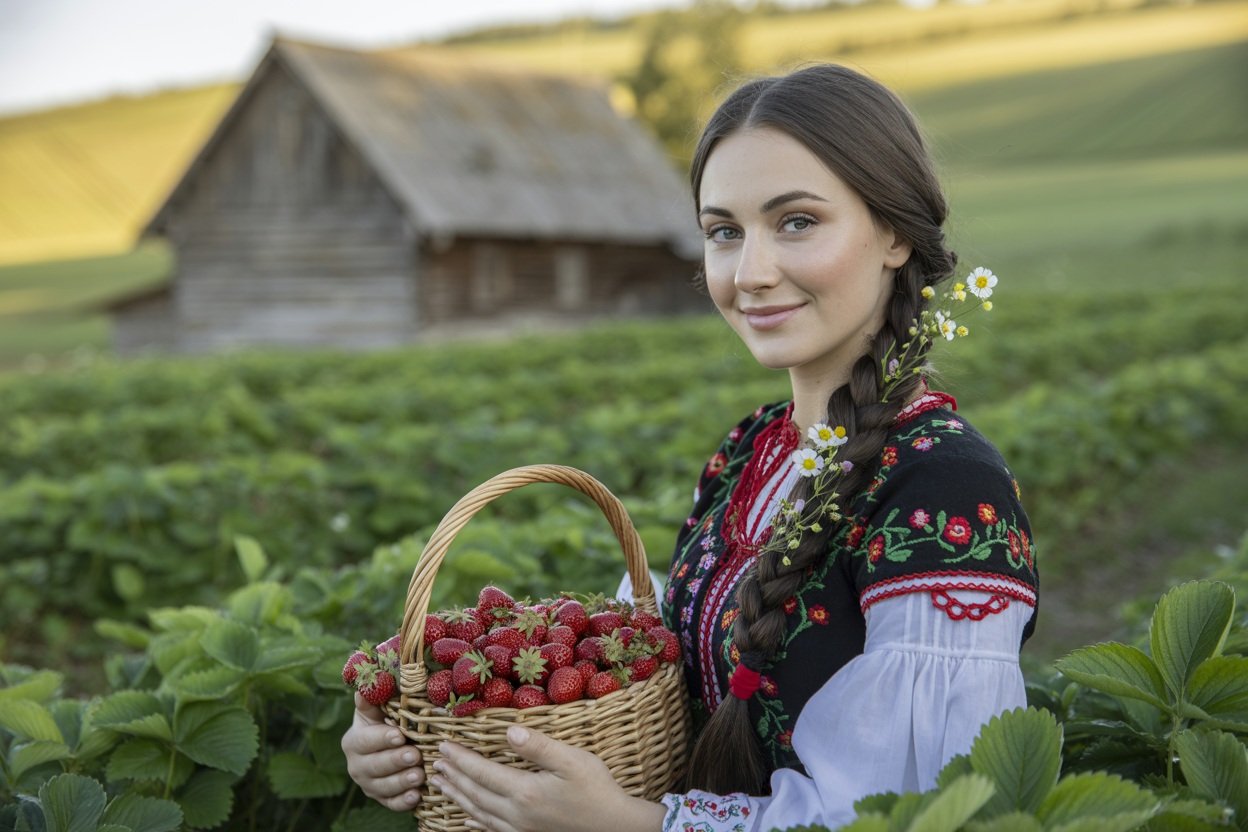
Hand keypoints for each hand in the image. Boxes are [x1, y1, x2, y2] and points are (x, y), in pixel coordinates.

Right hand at [341, 692, 424, 810]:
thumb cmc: (384, 721)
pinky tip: (417, 796)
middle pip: (374, 766)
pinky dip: (403, 802)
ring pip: (383, 787)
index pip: (365, 741)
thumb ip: (372, 700)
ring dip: (402, 782)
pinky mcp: (382, 798)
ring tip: (420, 775)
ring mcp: (369, 785)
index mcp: (353, 742)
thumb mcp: (376, 709)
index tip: (399, 735)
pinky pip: (391, 803)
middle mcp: (356, 766)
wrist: (387, 745)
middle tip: (416, 755)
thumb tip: (363, 688)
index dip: (381, 739)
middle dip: (395, 761)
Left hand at [430, 725, 665, 831]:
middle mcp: (516, 813)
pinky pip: (491, 829)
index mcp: (524, 791)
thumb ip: (538, 746)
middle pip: (474, 793)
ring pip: (478, 813)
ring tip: (441, 785)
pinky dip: (474, 821)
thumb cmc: (596, 788)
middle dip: (453, 776)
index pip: (481, 772)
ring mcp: (520, 828)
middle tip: (435, 763)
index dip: (460, 759)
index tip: (442, 745)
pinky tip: (467, 818)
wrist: (614, 826)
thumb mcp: (572, 760)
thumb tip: (508, 732)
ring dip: (457, 797)